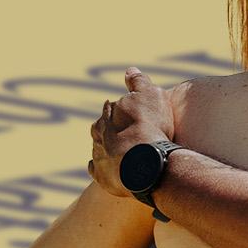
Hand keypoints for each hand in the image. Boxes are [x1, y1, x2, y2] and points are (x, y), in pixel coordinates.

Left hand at [89, 68, 178, 197]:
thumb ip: (138, 82)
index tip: (131, 114)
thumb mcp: (150, 95)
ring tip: (126, 153)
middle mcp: (98, 135)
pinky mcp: (102, 177)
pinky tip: (113, 170)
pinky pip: (99, 172)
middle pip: (100, 129)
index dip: (121, 111)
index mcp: (107, 115)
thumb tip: (130, 70)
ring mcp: (99, 157)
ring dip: (110, 150)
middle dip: (111, 130)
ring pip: (100, 150)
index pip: (110, 109)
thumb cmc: (149, 126)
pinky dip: (105, 169)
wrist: (145, 163)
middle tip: (127, 133)